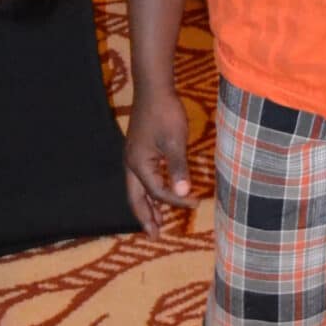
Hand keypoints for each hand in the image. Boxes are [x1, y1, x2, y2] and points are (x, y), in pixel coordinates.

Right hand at [123, 90, 193, 235]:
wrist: (153, 89)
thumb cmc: (165, 113)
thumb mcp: (175, 141)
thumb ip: (178, 168)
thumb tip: (184, 193)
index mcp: (138, 165)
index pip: (157, 192)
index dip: (176, 201)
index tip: (195, 204)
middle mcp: (131, 164)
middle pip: (136, 198)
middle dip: (145, 217)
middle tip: (154, 236)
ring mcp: (132, 157)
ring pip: (137, 189)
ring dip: (147, 205)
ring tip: (156, 221)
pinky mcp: (138, 151)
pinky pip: (141, 178)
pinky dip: (148, 190)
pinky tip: (159, 192)